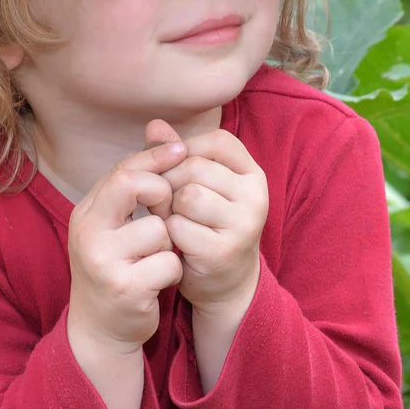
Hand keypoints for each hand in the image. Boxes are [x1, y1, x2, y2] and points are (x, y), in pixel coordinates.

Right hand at [65, 131, 188, 353]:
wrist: (102, 328)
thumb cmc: (117, 268)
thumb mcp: (117, 223)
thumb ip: (135, 182)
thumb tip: (159, 127)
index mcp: (86, 212)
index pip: (123, 170)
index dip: (156, 157)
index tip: (183, 150)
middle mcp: (88, 232)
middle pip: (133, 185)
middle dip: (163, 194)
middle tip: (167, 214)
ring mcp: (102, 261)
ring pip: (160, 230)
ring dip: (169, 246)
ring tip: (154, 261)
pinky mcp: (124, 288)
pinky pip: (169, 264)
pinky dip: (172, 272)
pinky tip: (158, 282)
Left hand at [154, 121, 268, 315]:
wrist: (225, 283)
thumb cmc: (206, 227)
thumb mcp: (198, 186)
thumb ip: (178, 156)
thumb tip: (154, 125)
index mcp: (253, 175)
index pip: (217, 143)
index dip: (187, 151)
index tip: (175, 172)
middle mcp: (255, 197)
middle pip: (195, 167)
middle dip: (170, 183)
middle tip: (167, 204)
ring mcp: (243, 225)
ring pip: (187, 195)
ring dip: (169, 209)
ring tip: (173, 221)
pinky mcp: (224, 251)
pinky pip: (179, 227)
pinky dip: (169, 233)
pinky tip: (176, 242)